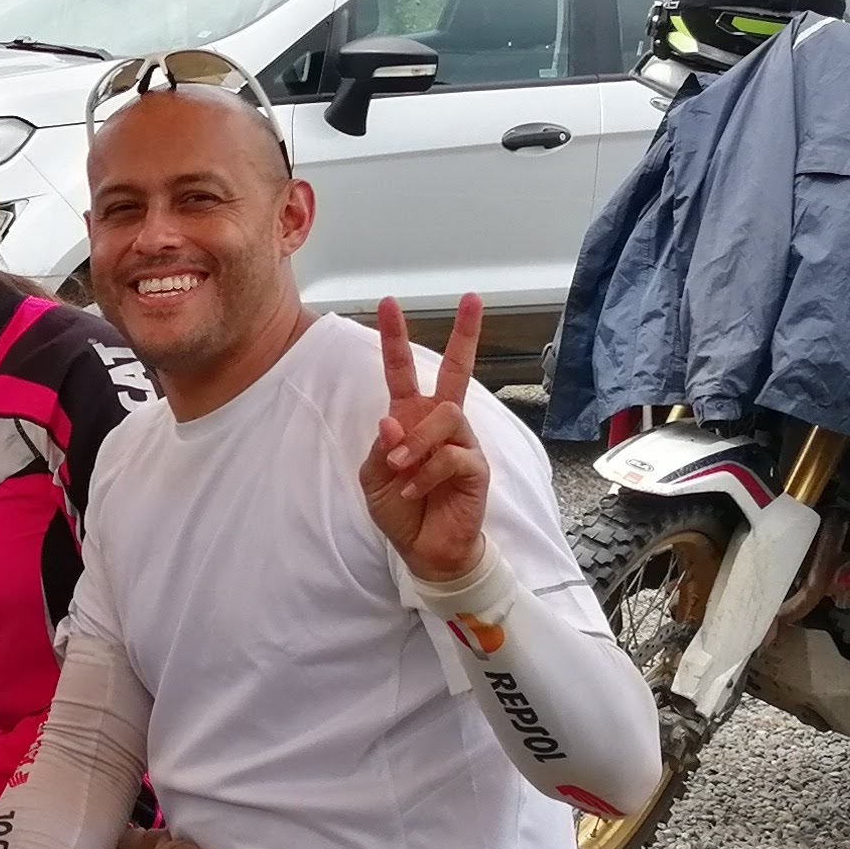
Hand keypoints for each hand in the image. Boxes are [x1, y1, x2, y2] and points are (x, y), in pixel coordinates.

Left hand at [363, 294, 489, 584]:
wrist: (425, 549)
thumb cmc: (401, 508)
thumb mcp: (373, 478)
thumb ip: (380, 448)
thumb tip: (391, 422)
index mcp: (411, 418)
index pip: (402, 371)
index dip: (394, 338)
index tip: (388, 302)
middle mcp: (440, 423)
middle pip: (457, 371)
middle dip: (465, 334)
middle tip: (471, 299)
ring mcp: (462, 442)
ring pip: (445, 415)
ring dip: (416, 443)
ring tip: (400, 470)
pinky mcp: (476, 467)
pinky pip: (451, 457)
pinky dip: (426, 474)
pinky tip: (413, 491)